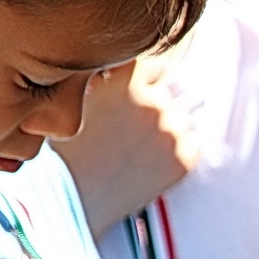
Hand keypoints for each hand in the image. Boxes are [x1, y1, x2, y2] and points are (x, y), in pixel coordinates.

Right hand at [56, 58, 198, 233]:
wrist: (71, 200)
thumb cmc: (65, 149)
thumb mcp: (74, 100)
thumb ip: (105, 77)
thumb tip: (120, 59)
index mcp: (126, 79)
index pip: (155, 61)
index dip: (146, 75)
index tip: (139, 87)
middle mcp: (154, 100)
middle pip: (175, 84)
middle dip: (160, 95)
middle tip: (140, 117)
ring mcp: (173, 129)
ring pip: (186, 112)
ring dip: (171, 120)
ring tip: (142, 140)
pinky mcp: (185, 158)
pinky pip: (194, 140)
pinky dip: (180, 145)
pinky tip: (150, 157)